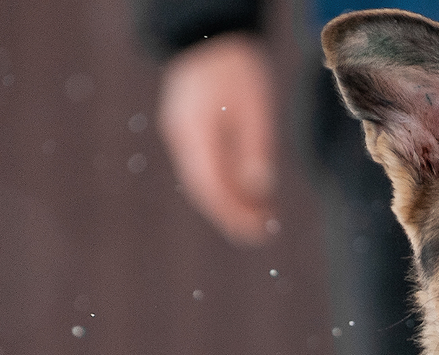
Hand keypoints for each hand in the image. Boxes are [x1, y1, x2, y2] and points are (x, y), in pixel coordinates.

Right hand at [157, 33, 277, 244]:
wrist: (209, 36)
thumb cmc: (238, 69)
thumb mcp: (256, 108)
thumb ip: (256, 149)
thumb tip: (258, 192)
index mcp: (197, 131)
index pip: (212, 186)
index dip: (233, 214)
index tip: (256, 233)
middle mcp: (181, 136)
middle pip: (204, 188)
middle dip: (231, 214)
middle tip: (259, 234)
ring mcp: (179, 132)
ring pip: (201, 179)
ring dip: (228, 201)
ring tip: (259, 218)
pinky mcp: (184, 129)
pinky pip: (201, 165)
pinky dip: (222, 183)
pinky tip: (245, 193)